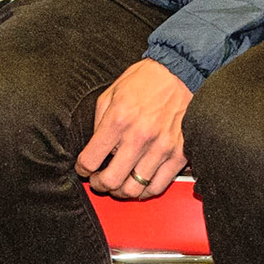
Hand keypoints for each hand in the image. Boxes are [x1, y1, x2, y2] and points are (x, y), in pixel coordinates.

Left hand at [75, 58, 191, 199]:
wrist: (181, 71)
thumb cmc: (146, 80)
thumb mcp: (111, 93)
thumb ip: (99, 122)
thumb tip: (96, 148)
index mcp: (119, 120)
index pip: (90, 160)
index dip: (82, 169)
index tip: (84, 168)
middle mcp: (139, 137)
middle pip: (110, 181)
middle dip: (99, 184)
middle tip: (98, 180)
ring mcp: (161, 148)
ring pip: (134, 190)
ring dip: (121, 191)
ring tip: (119, 183)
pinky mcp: (179, 154)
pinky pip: (158, 186)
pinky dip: (145, 191)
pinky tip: (139, 182)